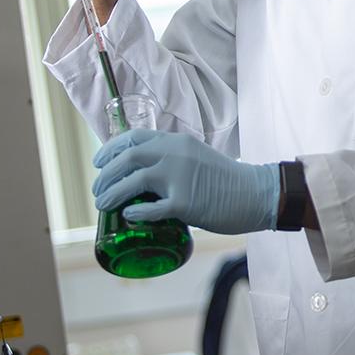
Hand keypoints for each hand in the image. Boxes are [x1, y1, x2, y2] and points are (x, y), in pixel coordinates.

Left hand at [92, 129, 280, 233]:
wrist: (256, 192)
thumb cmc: (227, 179)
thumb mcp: (197, 157)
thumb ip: (174, 159)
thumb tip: (146, 175)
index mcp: (177, 141)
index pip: (134, 137)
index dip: (110, 149)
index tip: (98, 162)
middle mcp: (176, 154)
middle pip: (127, 157)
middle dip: (105, 174)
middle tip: (97, 190)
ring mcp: (180, 177)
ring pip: (134, 180)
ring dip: (112, 193)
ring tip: (102, 205)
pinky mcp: (186, 202)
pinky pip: (152, 209)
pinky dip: (136, 213)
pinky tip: (129, 216)